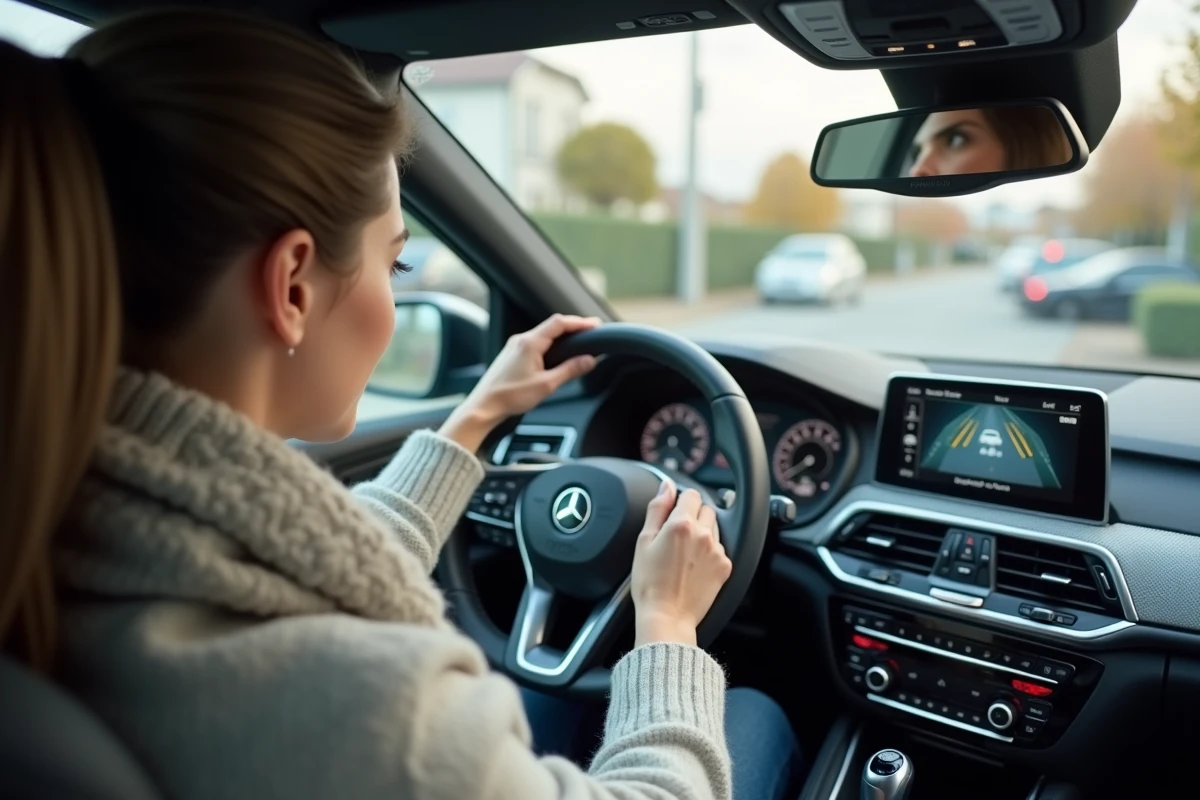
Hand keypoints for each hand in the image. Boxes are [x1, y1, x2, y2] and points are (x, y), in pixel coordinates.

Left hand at [439, 314, 600, 451]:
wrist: (484, 406)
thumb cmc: (510, 396)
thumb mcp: (546, 385)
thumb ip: (570, 370)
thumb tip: (589, 360)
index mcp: (530, 343)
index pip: (559, 323)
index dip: (579, 322)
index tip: (594, 325)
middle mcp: (521, 340)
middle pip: (552, 326)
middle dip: (572, 328)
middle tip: (590, 331)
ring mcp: (514, 346)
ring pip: (542, 334)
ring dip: (560, 336)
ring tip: (577, 341)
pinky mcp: (511, 355)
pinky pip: (534, 343)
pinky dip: (549, 344)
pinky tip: (556, 353)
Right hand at [630, 482, 732, 647]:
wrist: (667, 616)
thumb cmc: (650, 583)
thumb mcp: (644, 541)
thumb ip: (657, 508)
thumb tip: (666, 486)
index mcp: (682, 524)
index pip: (691, 495)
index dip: (680, 502)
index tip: (673, 514)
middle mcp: (704, 534)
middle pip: (707, 509)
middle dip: (694, 516)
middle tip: (677, 536)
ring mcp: (717, 551)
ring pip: (715, 528)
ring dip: (703, 533)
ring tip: (684, 554)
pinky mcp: (725, 567)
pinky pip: (720, 549)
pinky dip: (709, 552)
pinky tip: (694, 566)